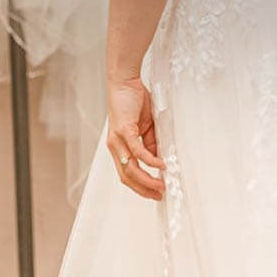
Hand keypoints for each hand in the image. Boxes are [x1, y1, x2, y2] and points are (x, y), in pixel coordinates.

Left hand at [106, 76, 166, 200]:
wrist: (124, 82)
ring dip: (146, 180)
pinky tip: (160, 166)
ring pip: (130, 168)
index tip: (155, 192)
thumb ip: (150, 143)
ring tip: (161, 185)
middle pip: (127, 177)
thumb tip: (159, 158)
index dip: (140, 186)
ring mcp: (117, 140)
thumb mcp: (146, 127)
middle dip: (143, 189)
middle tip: (159, 195)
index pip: (127, 174)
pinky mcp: (124, 131)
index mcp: (119, 147)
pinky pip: (137, 151)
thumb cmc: (134, 101)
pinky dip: (149, 160)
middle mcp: (115, 147)